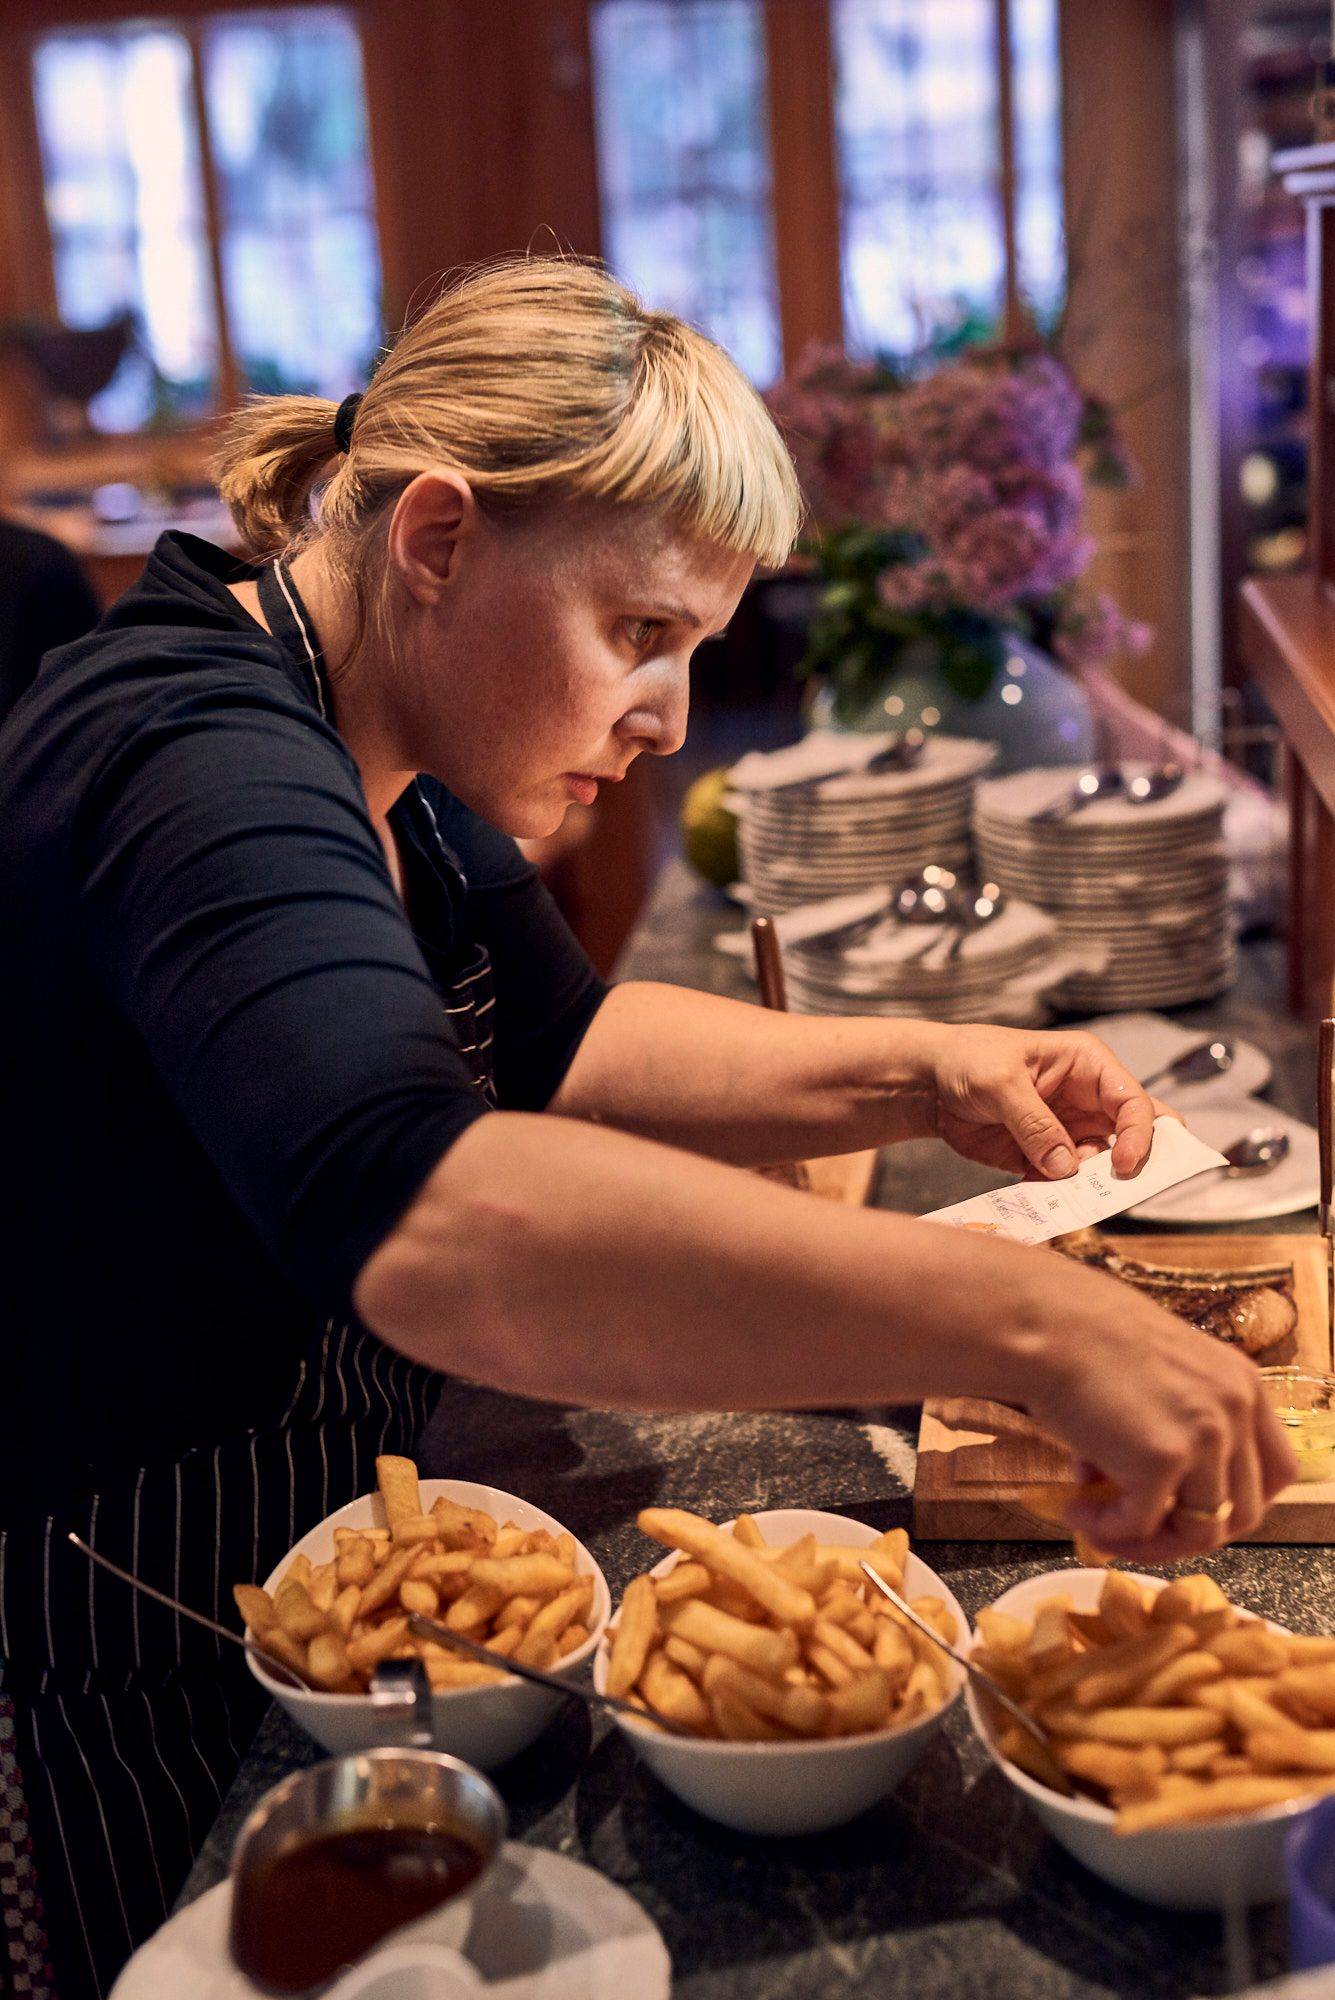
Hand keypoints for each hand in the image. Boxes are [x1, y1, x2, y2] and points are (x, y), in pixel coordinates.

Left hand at [924, 1023, 1172, 1180]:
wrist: (930, 1084)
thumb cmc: (968, 1061)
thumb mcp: (999, 1082)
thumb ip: (1033, 1122)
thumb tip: (1066, 1167)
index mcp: (1088, 1065)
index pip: (1132, 1101)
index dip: (1138, 1134)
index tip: (1123, 1166)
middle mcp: (1088, 1100)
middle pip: (1133, 1135)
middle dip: (1135, 1163)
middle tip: (1125, 1189)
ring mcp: (1070, 1132)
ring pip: (1101, 1167)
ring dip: (1089, 1186)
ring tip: (1065, 1195)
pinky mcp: (1047, 1158)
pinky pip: (1066, 1184)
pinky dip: (1059, 1196)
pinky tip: (1041, 1197)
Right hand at [1025, 1262, 1297, 1561]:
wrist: (1046, 1321)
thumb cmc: (1084, 1337)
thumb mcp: (1161, 1371)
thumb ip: (1178, 1423)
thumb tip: (1149, 1492)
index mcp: (1242, 1384)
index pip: (1277, 1470)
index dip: (1239, 1501)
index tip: (1194, 1509)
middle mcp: (1236, 1410)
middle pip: (1244, 1511)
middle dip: (1190, 1533)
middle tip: (1140, 1530)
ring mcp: (1204, 1437)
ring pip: (1198, 1532)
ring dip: (1147, 1542)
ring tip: (1098, 1525)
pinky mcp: (1161, 1460)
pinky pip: (1140, 1525)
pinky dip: (1107, 1531)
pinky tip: (1074, 1511)